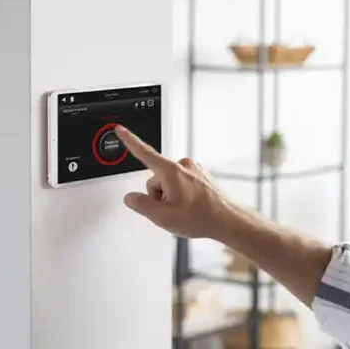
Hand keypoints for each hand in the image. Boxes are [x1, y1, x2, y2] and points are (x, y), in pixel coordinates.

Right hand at [114, 125, 234, 239]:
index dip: (129, 140)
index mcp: (171, 171)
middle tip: (172, 211)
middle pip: (156, 178)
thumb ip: (142, 205)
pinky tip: (191, 208)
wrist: (228, 220)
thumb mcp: (163, 217)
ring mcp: (193, 170)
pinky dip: (182, 195)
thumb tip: (131, 198)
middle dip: (158, 195)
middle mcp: (183, 165)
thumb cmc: (202, 217)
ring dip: (171, 196)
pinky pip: (181, 184)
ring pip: (169, 182)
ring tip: (185, 211)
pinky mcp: (200, 176)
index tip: (120, 129)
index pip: (144, 152)